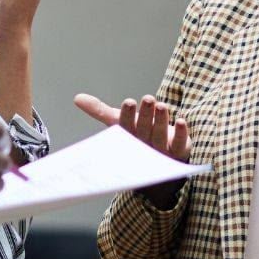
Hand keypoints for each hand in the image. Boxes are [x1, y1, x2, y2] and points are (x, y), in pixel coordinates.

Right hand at [74, 92, 189, 209]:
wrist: (156, 161)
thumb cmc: (135, 136)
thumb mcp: (118, 122)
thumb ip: (100, 110)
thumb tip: (77, 98)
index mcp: (127, 139)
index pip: (126, 128)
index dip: (127, 116)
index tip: (129, 101)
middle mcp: (143, 146)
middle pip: (144, 130)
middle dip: (146, 115)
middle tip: (148, 99)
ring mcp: (161, 151)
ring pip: (161, 136)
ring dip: (162, 121)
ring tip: (162, 106)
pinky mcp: (179, 151)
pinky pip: (181, 144)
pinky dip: (182, 133)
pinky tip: (182, 121)